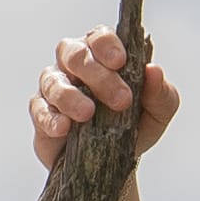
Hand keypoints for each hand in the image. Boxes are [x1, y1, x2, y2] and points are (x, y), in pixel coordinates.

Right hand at [29, 22, 176, 163]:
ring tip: (88, 114)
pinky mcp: (41, 113)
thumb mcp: (158, 111)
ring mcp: (55, 86)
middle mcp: (74, 64)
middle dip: (97, 75)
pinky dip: (50, 117)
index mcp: (103, 55)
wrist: (114, 164)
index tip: (120, 62)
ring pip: (53, 80)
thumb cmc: (135, 125)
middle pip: (74, 54)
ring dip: (71, 96)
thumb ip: (160, 91)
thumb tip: (153, 71)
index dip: (107, 45)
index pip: (99, 37)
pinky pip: (39, 109)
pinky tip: (64, 128)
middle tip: (121, 100)